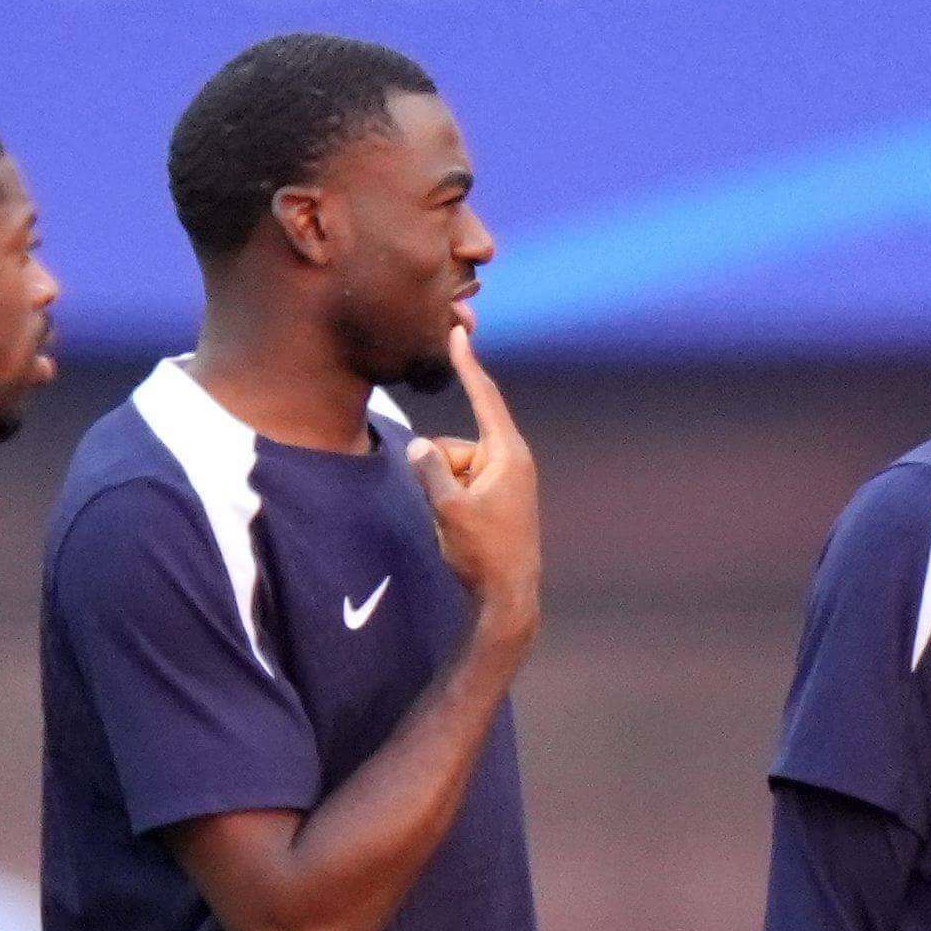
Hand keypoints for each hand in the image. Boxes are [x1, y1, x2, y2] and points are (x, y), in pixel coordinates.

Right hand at [405, 327, 539, 633]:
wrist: (508, 597)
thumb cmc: (483, 553)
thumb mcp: (449, 509)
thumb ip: (430, 470)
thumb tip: (418, 446)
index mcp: (508, 453)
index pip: (484, 397)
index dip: (468, 365)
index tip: (459, 334)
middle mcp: (512, 461)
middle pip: (457, 446)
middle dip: (439, 469)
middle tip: (447, 510)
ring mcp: (508, 482)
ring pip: (456, 468)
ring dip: (445, 491)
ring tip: (457, 526)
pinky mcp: (501, 500)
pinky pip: (464, 486)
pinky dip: (453, 502)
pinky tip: (461, 532)